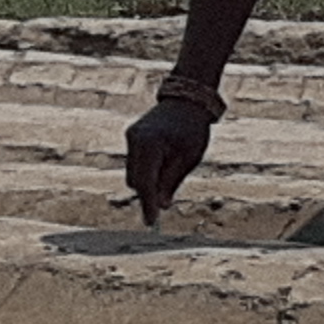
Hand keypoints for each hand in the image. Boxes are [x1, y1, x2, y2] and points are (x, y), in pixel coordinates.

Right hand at [123, 91, 217, 222]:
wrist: (186, 100)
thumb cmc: (192, 129)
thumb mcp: (188, 158)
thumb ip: (171, 182)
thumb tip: (161, 205)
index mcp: (149, 145)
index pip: (145, 182)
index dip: (147, 204)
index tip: (151, 223)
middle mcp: (134, 141)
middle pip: (136, 180)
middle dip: (148, 193)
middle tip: (166, 202)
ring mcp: (131, 138)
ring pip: (134, 173)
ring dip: (148, 182)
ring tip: (171, 172)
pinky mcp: (132, 138)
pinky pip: (135, 163)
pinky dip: (147, 171)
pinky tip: (164, 164)